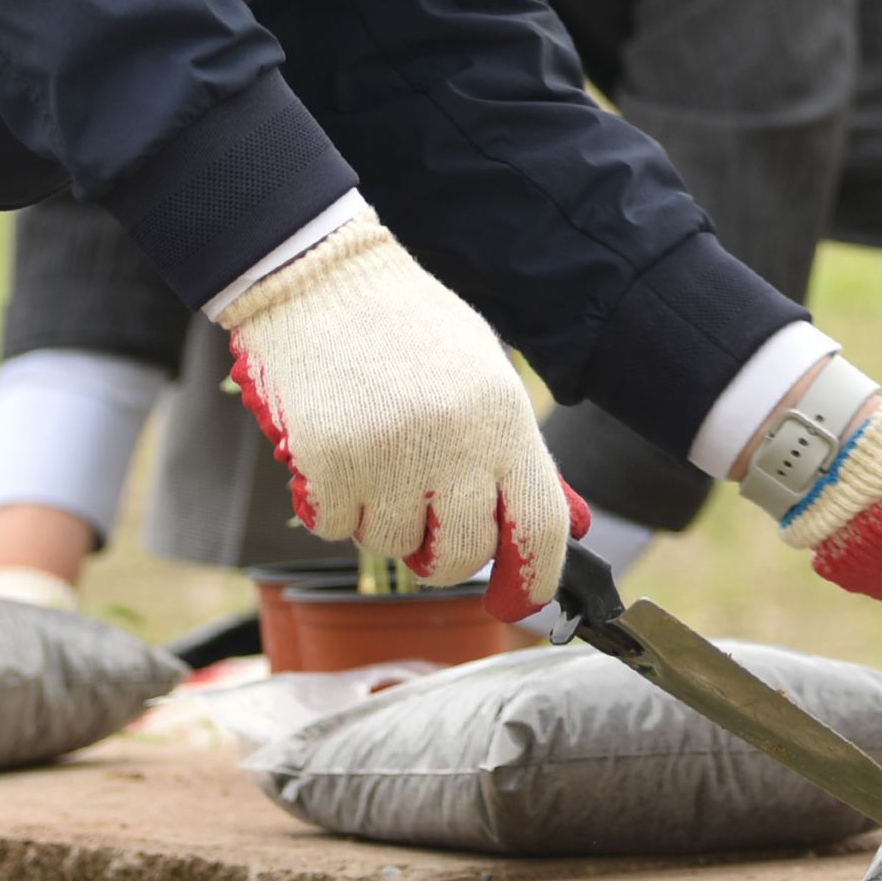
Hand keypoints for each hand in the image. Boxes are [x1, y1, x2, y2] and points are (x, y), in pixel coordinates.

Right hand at [219, 209, 577, 615]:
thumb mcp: (484, 376)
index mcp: (505, 419)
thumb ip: (516, 453)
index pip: (539, 526)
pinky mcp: (329, 461)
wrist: (322, 277)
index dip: (534, 580)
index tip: (516, 603)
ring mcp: (389, 455)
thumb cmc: (408, 328)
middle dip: (440, 555)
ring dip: (379, 521)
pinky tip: (333, 454)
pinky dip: (331, 505)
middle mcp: (455, 443)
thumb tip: (560, 524)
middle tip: (422, 521)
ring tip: (373, 460)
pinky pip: (334, 527)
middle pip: (461, 555)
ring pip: (391, 546)